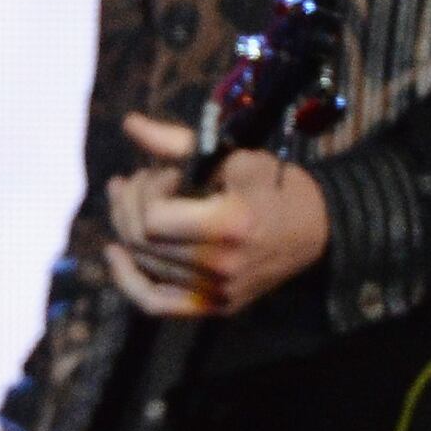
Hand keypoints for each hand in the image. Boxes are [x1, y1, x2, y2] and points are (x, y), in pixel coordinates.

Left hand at [103, 112, 328, 317]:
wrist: (315, 228)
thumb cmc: (273, 185)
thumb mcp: (231, 156)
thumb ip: (177, 144)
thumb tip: (130, 124)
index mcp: (230, 225)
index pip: (153, 218)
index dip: (148, 189)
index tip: (166, 172)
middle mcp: (222, 266)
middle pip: (142, 241)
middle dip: (127, 203)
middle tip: (132, 180)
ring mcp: (218, 292)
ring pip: (144, 263)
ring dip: (126, 227)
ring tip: (126, 198)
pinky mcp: (214, 306)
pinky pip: (154, 303)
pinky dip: (128, 280)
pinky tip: (115, 253)